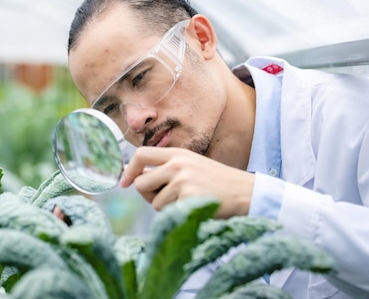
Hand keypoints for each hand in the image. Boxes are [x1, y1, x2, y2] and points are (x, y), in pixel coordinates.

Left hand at [119, 146, 254, 218]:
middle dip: (147, 195)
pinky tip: (193, 207)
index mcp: (177, 154)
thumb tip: (136, 179)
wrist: (244, 192)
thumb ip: (167, 168)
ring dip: (165, 207)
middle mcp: (177, 165)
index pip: (141, 154)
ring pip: (154, 202)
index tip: (125, 182)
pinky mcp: (188, 198)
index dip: (129, 170)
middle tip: (162, 198)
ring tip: (186, 200)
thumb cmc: (216, 182)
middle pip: (141, 183)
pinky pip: (168, 212)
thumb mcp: (191, 165)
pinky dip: (177, 214)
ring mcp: (182, 181)